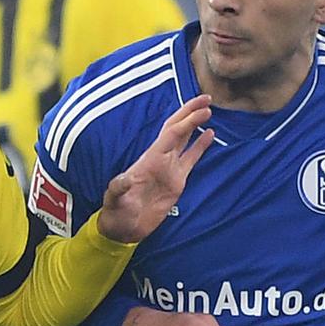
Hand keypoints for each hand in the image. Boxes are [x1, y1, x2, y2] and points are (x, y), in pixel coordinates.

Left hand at [96, 95, 212, 242]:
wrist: (123, 227)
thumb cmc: (116, 212)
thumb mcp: (115, 200)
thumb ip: (118, 189)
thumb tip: (124, 180)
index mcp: (149, 159)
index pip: (171, 134)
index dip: (186, 121)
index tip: (202, 110)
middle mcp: (160, 159)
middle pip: (178, 129)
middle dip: (191, 113)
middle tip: (207, 98)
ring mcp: (169, 169)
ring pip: (185, 139)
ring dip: (196, 124)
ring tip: (210, 109)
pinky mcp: (177, 181)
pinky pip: (191, 158)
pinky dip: (201, 146)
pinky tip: (210, 134)